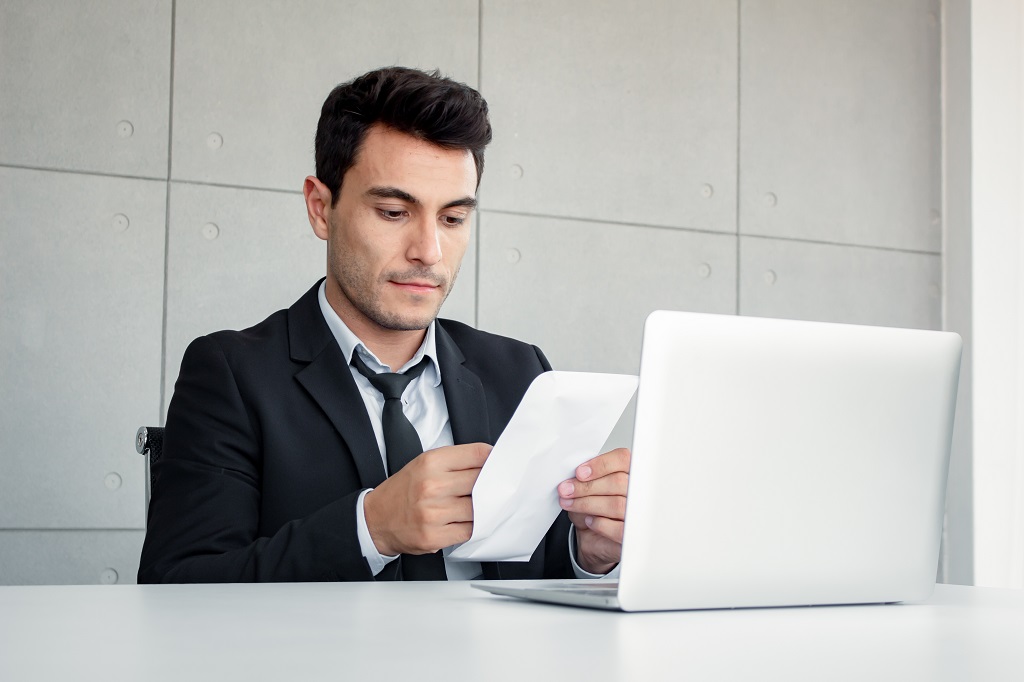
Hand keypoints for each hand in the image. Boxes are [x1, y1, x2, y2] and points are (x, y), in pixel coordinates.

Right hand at [363, 443, 490, 555]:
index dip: (494, 459)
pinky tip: (468, 521)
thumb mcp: (425, 464)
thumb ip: (456, 462)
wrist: (376, 519)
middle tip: (496, 487)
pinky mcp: (434, 536)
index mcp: (431, 462)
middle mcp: (432, 485)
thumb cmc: (404, 490)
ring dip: (484, 509)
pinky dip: (473, 527)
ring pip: (477, 509)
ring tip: (480, 506)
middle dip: (491, 485)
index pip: (477, 454)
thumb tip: (490, 464)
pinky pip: (469, 531)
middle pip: (480, 482)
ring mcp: (433, 513)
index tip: (500, 464)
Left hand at [558, 447, 629, 573]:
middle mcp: (638, 490)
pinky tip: (589, 521)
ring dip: (587, 504)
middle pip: (618, 482)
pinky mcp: (635, 534)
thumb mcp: (586, 490)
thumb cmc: (594, 509)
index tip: (579, 472)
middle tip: (566, 490)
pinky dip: (600, 524)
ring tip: (570, 504)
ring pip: (616, 504)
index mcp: (628, 472)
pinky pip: (619, 528)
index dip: (600, 464)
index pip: (622, 459)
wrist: (595, 538)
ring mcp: (639, 512)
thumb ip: (585, 480)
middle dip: (587, 486)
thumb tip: (573, 478)